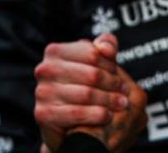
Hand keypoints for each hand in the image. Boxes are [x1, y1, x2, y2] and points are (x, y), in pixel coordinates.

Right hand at [34, 34, 146, 151]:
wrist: (64, 123)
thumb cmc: (82, 86)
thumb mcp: (93, 63)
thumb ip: (104, 46)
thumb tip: (107, 49)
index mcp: (55, 52)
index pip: (92, 53)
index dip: (110, 65)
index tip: (118, 74)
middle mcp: (45, 69)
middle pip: (92, 74)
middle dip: (113, 83)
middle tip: (125, 91)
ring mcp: (42, 92)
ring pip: (87, 94)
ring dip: (109, 100)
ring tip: (121, 104)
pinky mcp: (43, 113)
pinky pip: (78, 113)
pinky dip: (97, 115)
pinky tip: (108, 116)